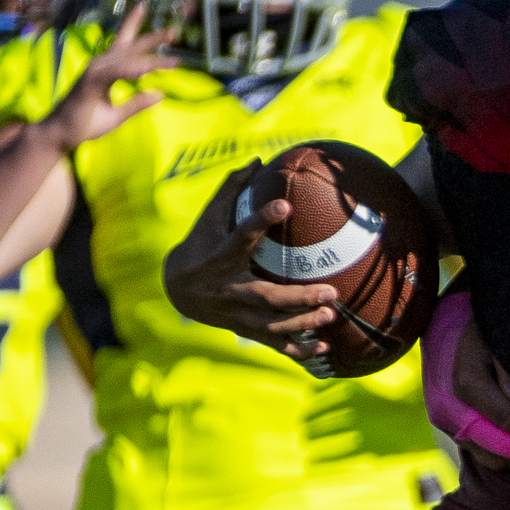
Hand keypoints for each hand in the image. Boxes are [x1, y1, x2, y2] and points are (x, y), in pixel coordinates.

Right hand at [38, 5, 174, 148]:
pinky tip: (145, 71)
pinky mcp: (88, 84)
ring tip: (174, 60)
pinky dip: (129, 71)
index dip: (135, 25)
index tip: (152, 15)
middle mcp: (100, 66)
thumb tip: (160, 94)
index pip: (124, 45)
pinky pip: (113, 74)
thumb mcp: (117, 115)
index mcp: (106, 70)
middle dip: (152, 38)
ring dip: (150, 60)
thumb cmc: (85, 123)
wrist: (60, 135)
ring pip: (126, 61)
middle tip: (174, 30)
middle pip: (130, 48)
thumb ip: (137, 104)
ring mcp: (93, 73)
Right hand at [159, 166, 340, 355]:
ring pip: (273, 325)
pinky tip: (324, 348)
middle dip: (299, 297)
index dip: (261, 219)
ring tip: (331, 315)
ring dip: (303, 323)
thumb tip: (258, 160)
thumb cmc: (200, 245)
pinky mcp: (247, 329)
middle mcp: (231, 288)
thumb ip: (232, 189)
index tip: (285, 203)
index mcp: (222, 256)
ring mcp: (239, 314)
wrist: (178, 289)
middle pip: (266, 297)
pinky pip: (275, 344)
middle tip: (330, 291)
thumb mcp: (209, 217)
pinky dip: (299, 349)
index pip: (242, 236)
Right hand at [431, 304, 509, 466]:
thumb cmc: (490, 327)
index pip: (503, 417)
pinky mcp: (451, 426)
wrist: (456, 324)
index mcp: (468, 379)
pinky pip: (480, 451)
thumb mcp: (503, 334)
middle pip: (493, 445)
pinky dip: (504, 454)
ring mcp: (448, 419)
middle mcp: (452, 404)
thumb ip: (508, 362)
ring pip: (486, 454)